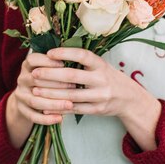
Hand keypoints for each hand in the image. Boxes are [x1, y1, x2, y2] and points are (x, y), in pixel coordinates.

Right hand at [5, 52, 74, 147]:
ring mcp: (20, 95)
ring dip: (53, 103)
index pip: (32, 59)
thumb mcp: (48, 68)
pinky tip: (60, 119)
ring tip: (70, 105)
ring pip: (35, 100)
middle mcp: (22, 79)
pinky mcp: (22, 110)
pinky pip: (33, 116)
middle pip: (35, 80)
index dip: (47, 61)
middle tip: (75, 86)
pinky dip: (46, 119)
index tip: (63, 64)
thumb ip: (58, 65)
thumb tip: (78, 60)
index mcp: (28, 66)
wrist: (28, 98)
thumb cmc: (46, 79)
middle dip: (56, 84)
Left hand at [34, 48, 160, 150]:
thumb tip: (54, 53)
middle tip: (34, 73)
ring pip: (71, 95)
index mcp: (101, 64)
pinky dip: (58, 108)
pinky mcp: (97, 110)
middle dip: (51, 74)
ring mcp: (100, 96)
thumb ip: (83, 61)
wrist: (129, 98)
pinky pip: (74, 110)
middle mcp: (101, 79)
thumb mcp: (101, 65)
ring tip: (35, 90)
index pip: (82, 55)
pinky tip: (45, 107)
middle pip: (72, 76)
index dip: (65, 53)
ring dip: (50, 93)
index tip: (48, 53)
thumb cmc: (108, 77)